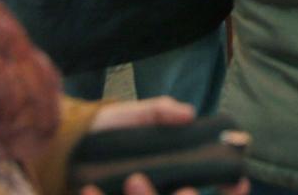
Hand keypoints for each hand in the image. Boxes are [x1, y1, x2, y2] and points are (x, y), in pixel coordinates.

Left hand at [82, 98, 248, 194]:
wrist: (60, 146)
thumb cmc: (104, 132)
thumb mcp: (133, 117)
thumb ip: (159, 112)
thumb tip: (190, 114)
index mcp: (175, 176)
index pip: (219, 190)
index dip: (233, 189)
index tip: (237, 182)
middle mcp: (163, 192)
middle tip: (173, 183)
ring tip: (132, 178)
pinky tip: (90, 188)